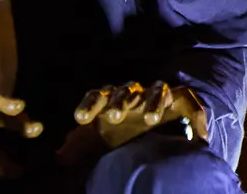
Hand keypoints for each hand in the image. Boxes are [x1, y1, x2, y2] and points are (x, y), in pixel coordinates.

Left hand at [57, 82, 207, 163]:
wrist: (156, 125)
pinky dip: (186, 109)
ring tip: (149, 120)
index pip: (96, 96)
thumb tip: (59, 158)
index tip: (80, 120)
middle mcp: (131, 93)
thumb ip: (80, 148)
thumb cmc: (122, 134)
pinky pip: (181, 96)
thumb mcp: (100, 142)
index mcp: (109, 100)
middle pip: (122, 91)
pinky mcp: (178, 97)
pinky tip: (186, 125)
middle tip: (115, 118)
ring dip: (149, 102)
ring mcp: (154, 93)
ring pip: (151, 89)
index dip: (88, 106)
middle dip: (118, 103)